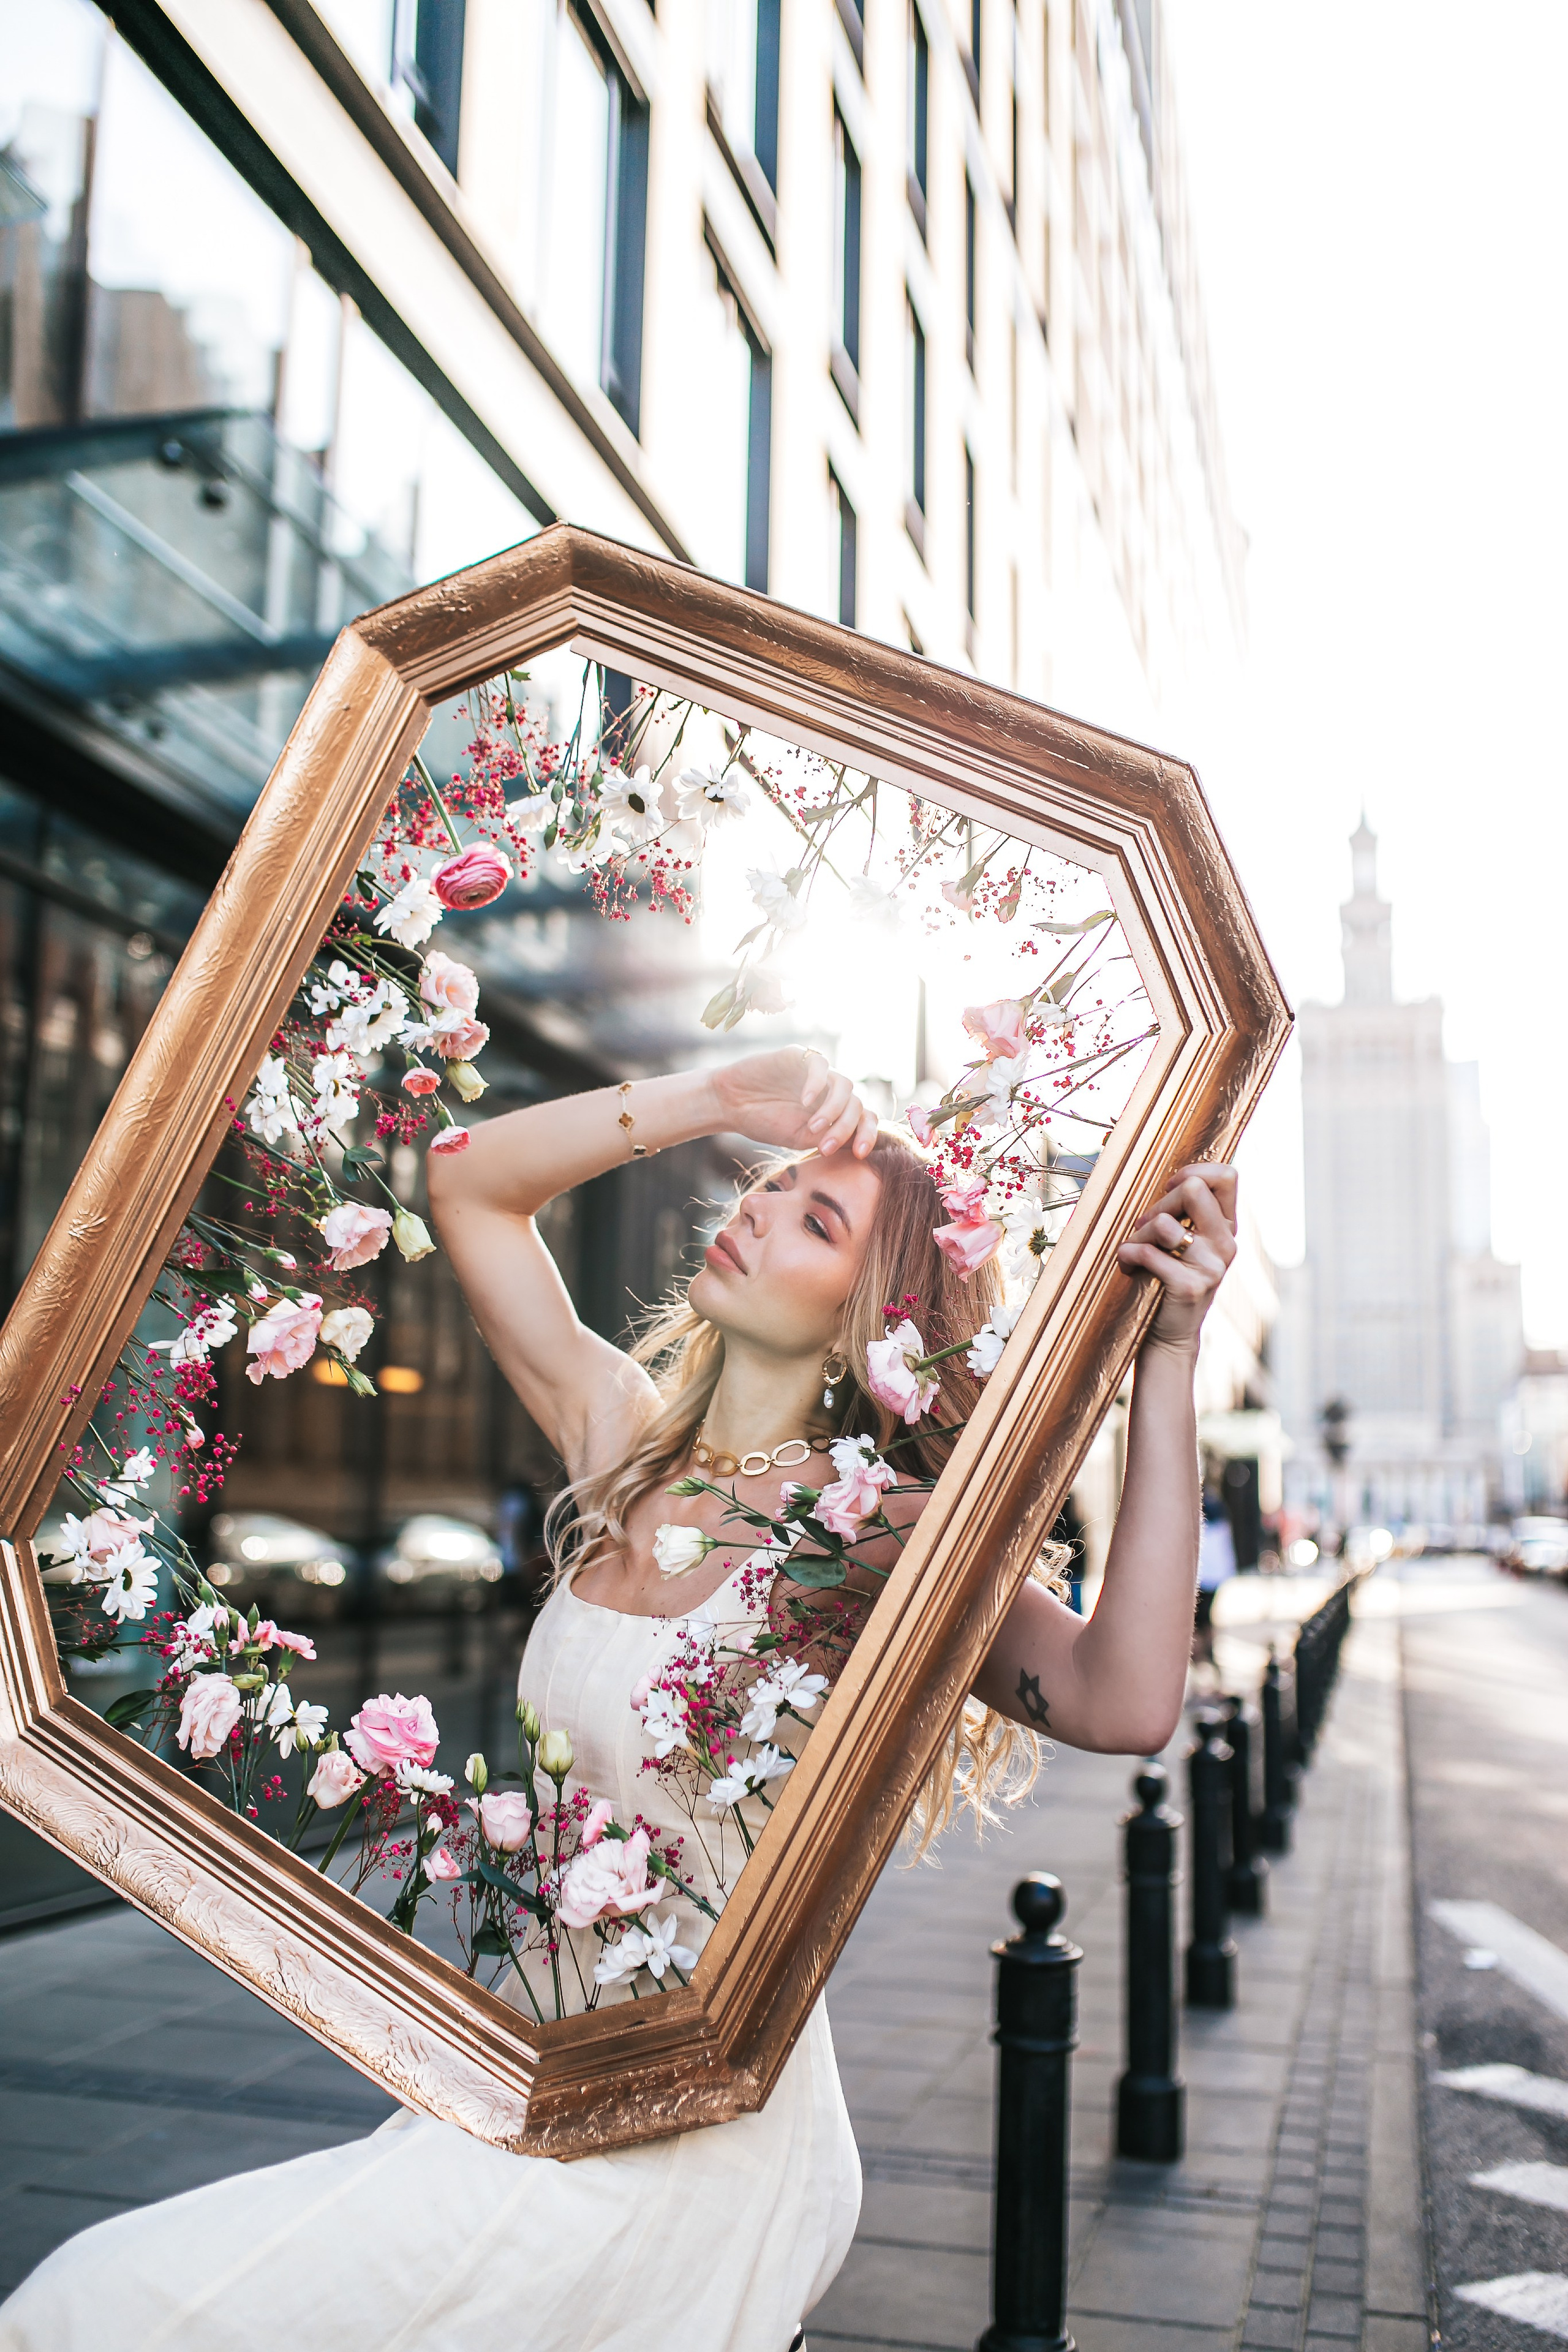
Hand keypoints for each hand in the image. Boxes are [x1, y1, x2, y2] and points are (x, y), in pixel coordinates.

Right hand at [709, 1049, 879, 1157]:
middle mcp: (830, 1090)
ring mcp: (817, 1072)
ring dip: (833, 1110)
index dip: (868, 1134)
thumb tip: (857, 1144)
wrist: (730, 1105)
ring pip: (844, 1086)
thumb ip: (829, 1137)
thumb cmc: (764, 1122)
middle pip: (857, 1104)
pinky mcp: (799, 1056)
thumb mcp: (801, 1138)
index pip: (864, 1118)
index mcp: (835, 1111)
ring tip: (812, 1128)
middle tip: (825, 1147)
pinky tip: (803, 1102)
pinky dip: (816, 1084)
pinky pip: (820, 1065)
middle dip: (845, 1128)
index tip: (860, 1154)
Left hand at [1117, 1163, 1237, 1351]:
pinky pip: (1149, 1252)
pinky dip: (1129, 1254)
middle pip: (1193, 1189)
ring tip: (1135, 1248)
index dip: (1193, 1172)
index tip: (1170, 1189)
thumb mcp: (1185, 1242)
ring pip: (1165, 1222)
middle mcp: (1225, 1244)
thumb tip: (1171, 1178)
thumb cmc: (1168, 1278)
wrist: (1170, 1334)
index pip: (1227, 1176)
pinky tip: (1127, 1265)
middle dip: (1159, 1203)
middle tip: (1145, 1225)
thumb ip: (1186, 1212)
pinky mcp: (1189, 1286)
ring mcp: (1211, 1266)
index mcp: (1226, 1227)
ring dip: (1140, 1233)